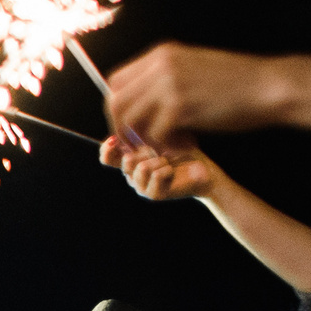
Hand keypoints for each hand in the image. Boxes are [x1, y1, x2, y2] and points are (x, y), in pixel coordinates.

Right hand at [99, 136, 219, 201]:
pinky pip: (156, 176)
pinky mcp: (154, 194)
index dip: (108, 148)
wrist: (203, 172)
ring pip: (141, 168)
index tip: (117, 139)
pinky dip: (168, 169)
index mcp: (129, 160)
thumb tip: (129, 115)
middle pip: (126, 160)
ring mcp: (141, 186)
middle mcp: (131, 174)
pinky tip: (173, 171)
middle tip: (161, 152)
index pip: (107, 157)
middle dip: (146, 151)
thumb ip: (144, 131)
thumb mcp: (162, 135)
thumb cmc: (183, 151)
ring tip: (168, 162)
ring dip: (159, 160)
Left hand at [105, 43, 287, 149]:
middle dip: (121, 128)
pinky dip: (165, 146)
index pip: (115, 81)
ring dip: (142, 140)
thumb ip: (163, 79)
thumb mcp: (192, 68)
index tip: (128, 125)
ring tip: (165, 145)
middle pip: (115, 102)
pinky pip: (154, 134)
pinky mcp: (180, 105)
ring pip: (130, 120)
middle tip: (140, 143)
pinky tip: (185, 145)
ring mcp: (168, 84)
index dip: (116, 107)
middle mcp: (160, 65)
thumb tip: (139, 101)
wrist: (268, 86)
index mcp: (161, 54)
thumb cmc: (236, 83)